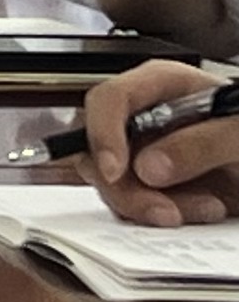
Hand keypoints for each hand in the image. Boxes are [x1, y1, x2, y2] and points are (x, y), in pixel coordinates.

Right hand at [79, 57, 238, 227]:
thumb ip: (203, 143)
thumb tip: (148, 166)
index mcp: (163, 85)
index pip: (110, 99)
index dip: (103, 133)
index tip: (116, 171)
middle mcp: (142, 116)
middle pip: (97, 148)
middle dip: (126, 188)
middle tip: (165, 210)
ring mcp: (141, 151)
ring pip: (109, 184)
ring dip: (150, 206)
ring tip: (205, 207)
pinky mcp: (146, 182)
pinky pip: (128, 204)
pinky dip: (158, 216)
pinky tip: (200, 209)